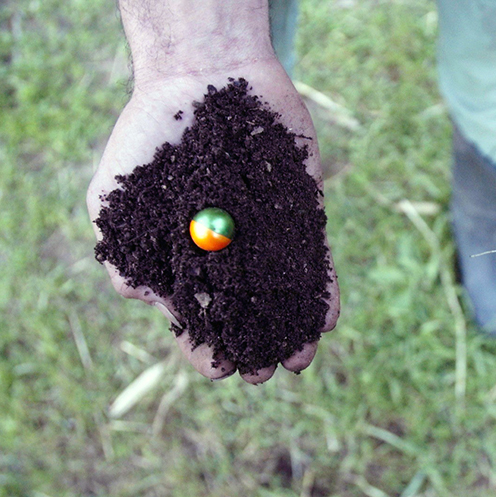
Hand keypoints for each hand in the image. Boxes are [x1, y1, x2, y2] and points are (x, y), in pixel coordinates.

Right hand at [87, 59, 339, 383]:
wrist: (204, 73)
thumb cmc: (151, 134)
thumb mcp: (117, 198)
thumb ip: (125, 257)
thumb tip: (152, 305)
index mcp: (187, 259)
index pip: (198, 317)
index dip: (207, 346)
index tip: (219, 367)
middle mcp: (231, 254)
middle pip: (248, 313)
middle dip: (257, 346)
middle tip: (267, 372)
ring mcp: (269, 234)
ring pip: (285, 293)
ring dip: (295, 328)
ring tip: (302, 356)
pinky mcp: (303, 211)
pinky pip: (315, 255)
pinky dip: (322, 286)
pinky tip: (326, 316)